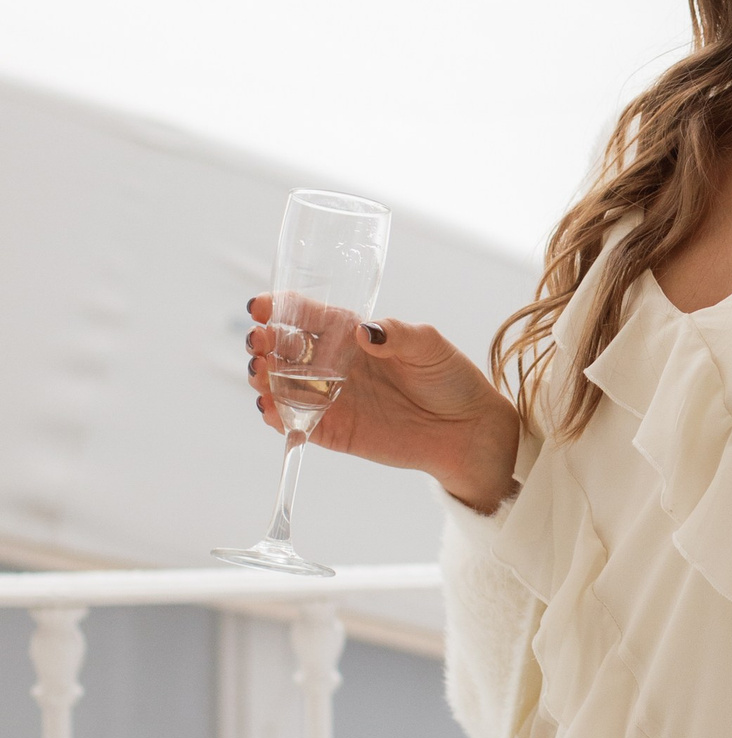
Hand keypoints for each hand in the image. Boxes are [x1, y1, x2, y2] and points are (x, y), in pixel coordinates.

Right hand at [243, 300, 522, 512]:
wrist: (466, 429)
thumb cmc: (449, 378)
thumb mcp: (428, 344)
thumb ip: (397, 334)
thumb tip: (364, 331)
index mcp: (351, 333)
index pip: (306, 316)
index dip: (279, 308)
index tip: (260, 307)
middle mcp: (333, 363)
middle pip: (284, 350)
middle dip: (264, 343)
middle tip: (259, 342)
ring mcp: (330, 397)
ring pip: (282, 386)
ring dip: (264, 378)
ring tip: (260, 372)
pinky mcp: (332, 431)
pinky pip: (296, 423)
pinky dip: (278, 417)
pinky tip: (270, 409)